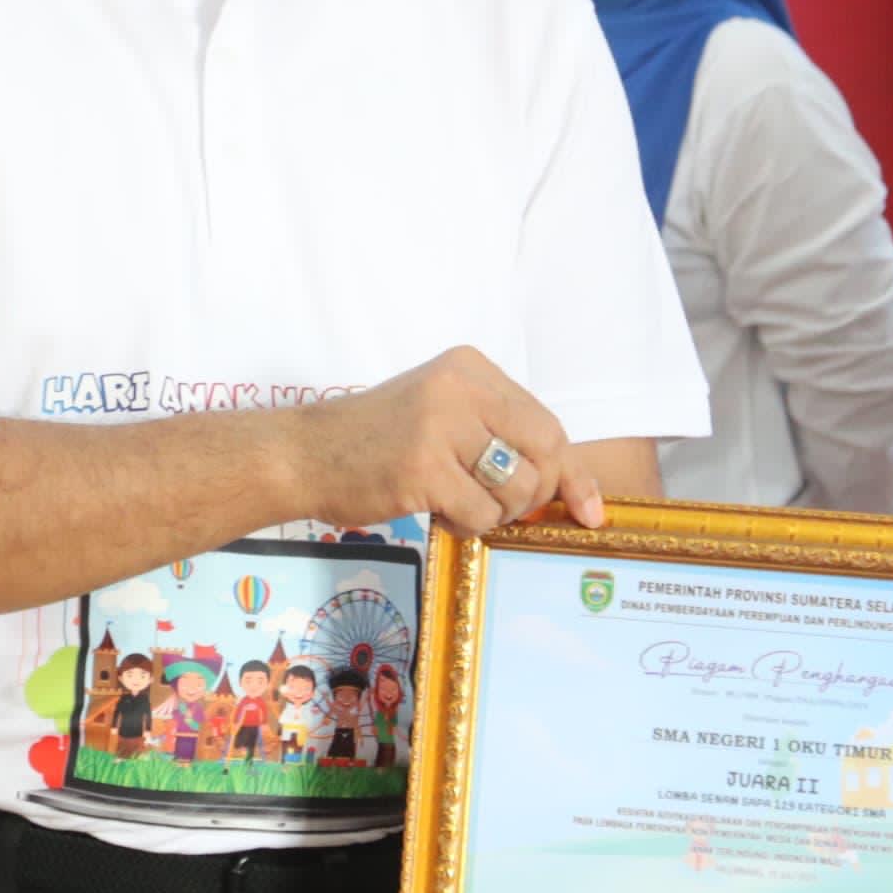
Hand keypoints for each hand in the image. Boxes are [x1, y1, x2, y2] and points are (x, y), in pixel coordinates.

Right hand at [295, 347, 604, 537]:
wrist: (303, 454)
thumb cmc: (375, 442)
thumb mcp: (442, 414)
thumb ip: (497, 434)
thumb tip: (568, 485)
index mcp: (470, 368)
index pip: (547, 423)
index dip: (572, 472)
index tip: (589, 509)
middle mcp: (460, 387)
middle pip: (544, 452)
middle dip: (535, 494)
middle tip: (502, 507)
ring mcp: (440, 426)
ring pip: (515, 489)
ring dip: (493, 513)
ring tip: (455, 503)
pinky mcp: (422, 468)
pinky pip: (480, 513)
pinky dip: (466, 525)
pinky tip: (437, 512)